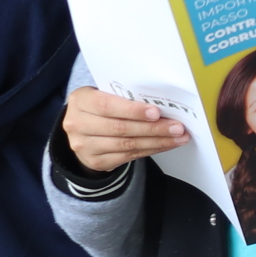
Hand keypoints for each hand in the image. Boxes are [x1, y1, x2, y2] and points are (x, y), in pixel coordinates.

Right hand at [62, 87, 184, 172]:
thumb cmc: (100, 107)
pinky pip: (128, 156)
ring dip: (157, 141)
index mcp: (80, 101)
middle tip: (177, 127)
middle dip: (153, 128)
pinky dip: (151, 150)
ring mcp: (84, 146)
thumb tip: (160, 105)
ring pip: (127, 145)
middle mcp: (77, 124)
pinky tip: (166, 144)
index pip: (107, 105)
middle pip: (120, 128)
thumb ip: (123, 98)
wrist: (82, 130)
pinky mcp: (96, 162)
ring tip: (178, 137)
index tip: (156, 113)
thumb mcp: (103, 95)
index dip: (133, 110)